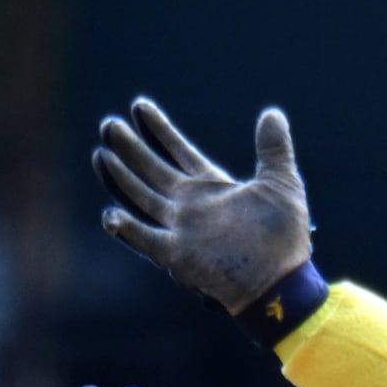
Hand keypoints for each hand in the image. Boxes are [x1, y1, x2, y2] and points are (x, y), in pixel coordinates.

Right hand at [95, 100, 314, 315]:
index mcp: (212, 186)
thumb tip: (272, 113)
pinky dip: (127, 230)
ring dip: (121, 178)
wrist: (283, 281)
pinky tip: (110, 215)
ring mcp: (181, 230)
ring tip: (101, 155)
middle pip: (151, 170)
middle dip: (130, 148)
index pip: (178, 151)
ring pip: (141, 198)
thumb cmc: (284, 237)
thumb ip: (274, 149)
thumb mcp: (282, 183)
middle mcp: (190, 205)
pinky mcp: (177, 255)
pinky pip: (145, 240)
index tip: (139, 105)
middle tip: (108, 125)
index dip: (159, 130)